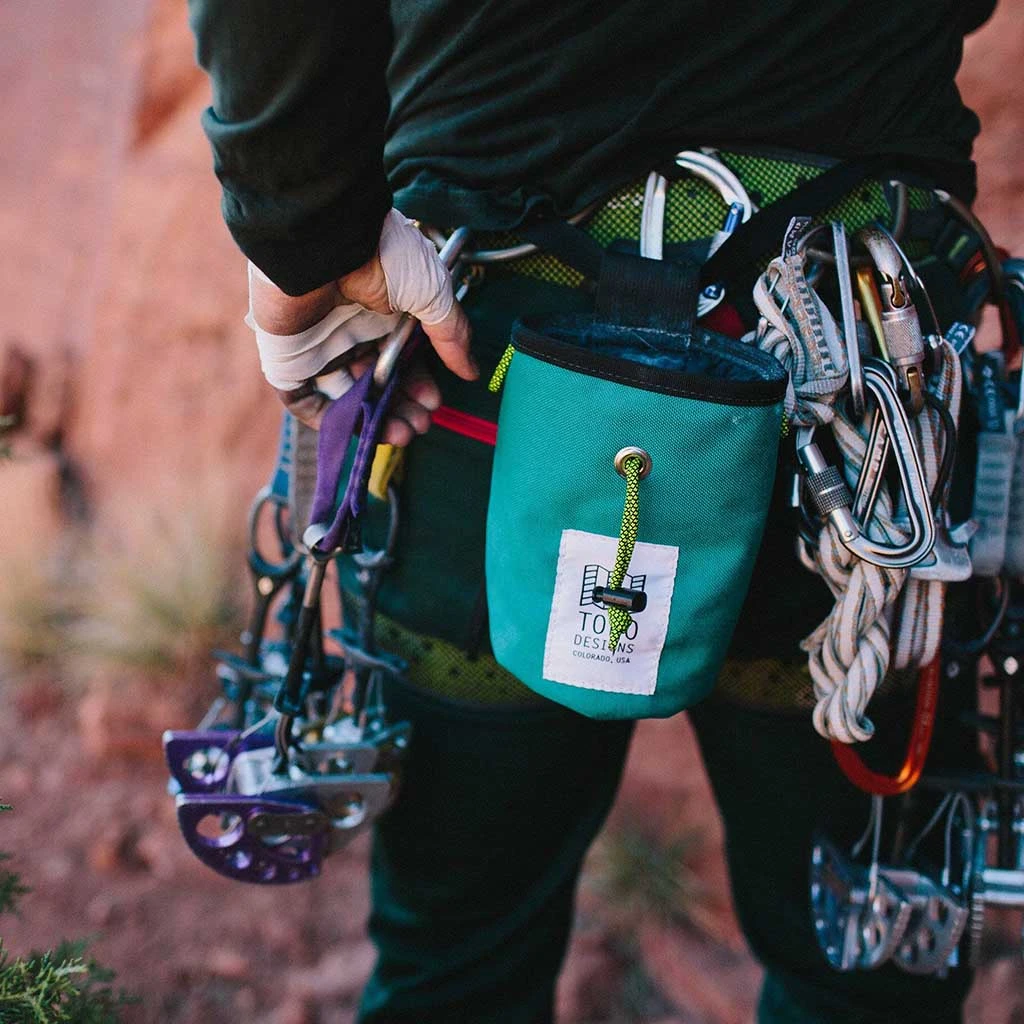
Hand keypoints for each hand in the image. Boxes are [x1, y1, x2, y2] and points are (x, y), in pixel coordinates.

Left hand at [248, 212, 477, 435]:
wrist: (326, 240)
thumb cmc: (380, 257)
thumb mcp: (432, 295)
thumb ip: (451, 336)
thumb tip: (470, 372)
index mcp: (380, 314)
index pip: (400, 361)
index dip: (418, 384)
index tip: (434, 402)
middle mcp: (350, 331)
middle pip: (376, 384)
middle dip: (401, 408)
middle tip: (420, 425)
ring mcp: (318, 347)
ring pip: (347, 398)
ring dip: (376, 420)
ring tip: (402, 433)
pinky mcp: (289, 361)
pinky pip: (306, 402)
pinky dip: (332, 421)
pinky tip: (363, 429)